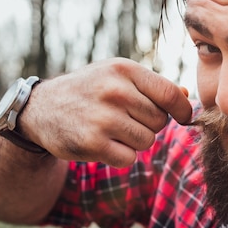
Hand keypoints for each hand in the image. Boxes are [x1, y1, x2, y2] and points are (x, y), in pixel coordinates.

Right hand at [20, 58, 192, 166]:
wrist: (40, 109)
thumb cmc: (89, 90)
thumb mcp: (117, 76)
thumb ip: (152, 86)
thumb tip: (187, 96)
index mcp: (124, 69)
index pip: (171, 94)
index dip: (183, 110)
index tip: (183, 117)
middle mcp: (114, 91)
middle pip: (160, 121)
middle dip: (149, 124)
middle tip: (126, 119)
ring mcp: (103, 118)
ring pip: (147, 141)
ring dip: (135, 141)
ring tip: (113, 129)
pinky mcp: (92, 143)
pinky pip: (129, 158)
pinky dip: (120, 155)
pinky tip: (103, 142)